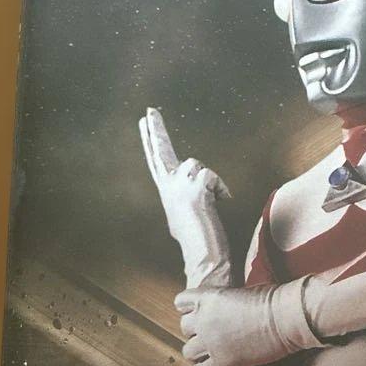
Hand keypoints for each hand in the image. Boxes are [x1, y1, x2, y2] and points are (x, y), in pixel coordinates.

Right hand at [138, 107, 232, 286]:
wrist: (203, 256)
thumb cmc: (199, 239)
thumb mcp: (187, 212)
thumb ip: (186, 194)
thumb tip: (197, 186)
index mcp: (165, 191)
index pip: (156, 160)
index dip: (150, 139)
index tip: (145, 121)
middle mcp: (167, 186)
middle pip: (160, 151)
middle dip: (155, 130)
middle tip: (150, 110)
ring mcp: (179, 186)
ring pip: (197, 165)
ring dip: (209, 181)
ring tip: (209, 203)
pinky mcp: (194, 187)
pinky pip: (213, 177)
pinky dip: (220, 189)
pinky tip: (218, 205)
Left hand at [174, 281, 323, 365]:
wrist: (286, 317)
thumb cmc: (273, 300)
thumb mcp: (243, 291)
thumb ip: (227, 300)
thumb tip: (227, 307)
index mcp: (208, 297)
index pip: (181, 302)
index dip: (189, 308)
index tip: (198, 313)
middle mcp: (204, 319)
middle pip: (183, 328)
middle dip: (195, 331)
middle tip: (209, 335)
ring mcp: (211, 342)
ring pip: (187, 351)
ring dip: (197, 352)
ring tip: (209, 353)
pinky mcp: (223, 361)